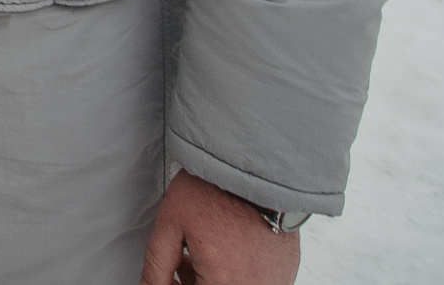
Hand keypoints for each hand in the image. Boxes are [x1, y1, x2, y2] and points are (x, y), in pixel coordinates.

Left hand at [140, 171, 297, 284]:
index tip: (169, 274)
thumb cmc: (218, 190)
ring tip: (205, 249)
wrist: (258, 169)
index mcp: (222, 284)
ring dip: (215, 277)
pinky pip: (255, 281)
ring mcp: (273, 283)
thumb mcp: (170, 222)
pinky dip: (238, 271)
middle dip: (194, 280)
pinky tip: (228, 250)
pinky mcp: (286, 273)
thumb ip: (157, 264)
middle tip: (185, 258)